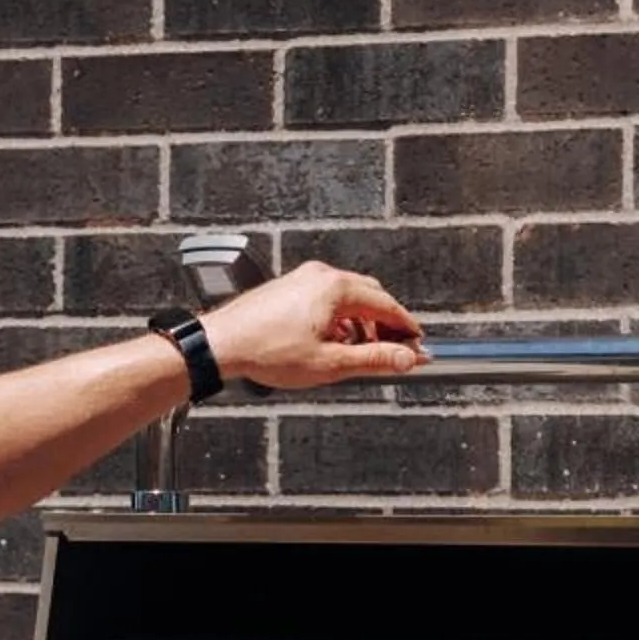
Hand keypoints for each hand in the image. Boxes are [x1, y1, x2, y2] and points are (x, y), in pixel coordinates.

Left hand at [197, 260, 425, 389]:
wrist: (221, 344)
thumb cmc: (265, 350)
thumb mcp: (330, 363)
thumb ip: (374, 359)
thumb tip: (406, 359)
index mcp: (336, 288)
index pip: (387, 305)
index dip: (406, 328)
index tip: (417, 344)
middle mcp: (321, 276)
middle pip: (370, 297)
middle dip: (386, 325)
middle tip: (395, 351)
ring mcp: (304, 279)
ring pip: (348, 299)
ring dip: (362, 324)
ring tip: (363, 353)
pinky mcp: (290, 288)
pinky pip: (327, 300)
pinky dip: (340, 319)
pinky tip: (335, 344)